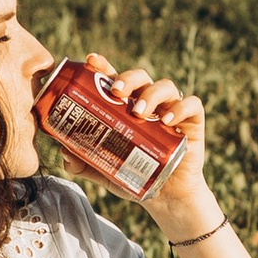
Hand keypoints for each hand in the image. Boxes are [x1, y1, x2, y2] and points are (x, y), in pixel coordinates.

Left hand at [55, 53, 212, 221]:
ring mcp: (172, 109)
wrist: (167, 197)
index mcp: (127, 107)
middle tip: (116, 92)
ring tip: (140, 112)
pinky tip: (168, 120)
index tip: (91, 60)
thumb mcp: (105, 171)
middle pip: (140, 77)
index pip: (115, 79)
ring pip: (165, 86)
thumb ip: (84, 163)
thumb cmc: (135, 177)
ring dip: (151, 94)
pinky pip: (191, 105)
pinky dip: (180, 108)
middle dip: (128, 79)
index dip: (103, 66)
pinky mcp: (192, 121)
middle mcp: (149, 102)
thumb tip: (64, 152)